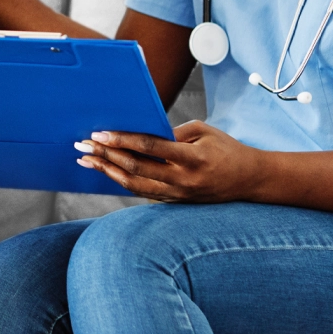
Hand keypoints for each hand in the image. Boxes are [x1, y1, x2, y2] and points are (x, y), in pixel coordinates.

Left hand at [74, 120, 265, 202]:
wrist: (249, 181)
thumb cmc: (226, 149)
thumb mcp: (204, 131)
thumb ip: (172, 132)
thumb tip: (140, 133)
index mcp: (192, 158)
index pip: (150, 148)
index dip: (123, 140)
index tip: (100, 133)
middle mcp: (183, 180)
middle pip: (136, 169)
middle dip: (106, 156)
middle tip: (83, 145)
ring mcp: (178, 195)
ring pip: (135, 185)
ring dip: (107, 171)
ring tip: (86, 160)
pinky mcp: (175, 202)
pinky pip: (143, 192)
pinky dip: (121, 181)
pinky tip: (106, 171)